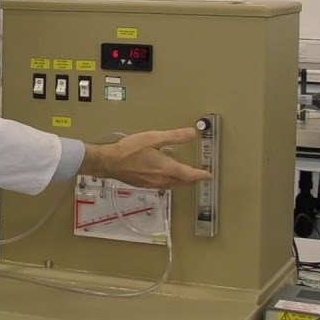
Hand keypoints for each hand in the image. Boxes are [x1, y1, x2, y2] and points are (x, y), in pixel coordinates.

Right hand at [79, 127, 209, 188]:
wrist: (109, 162)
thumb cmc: (130, 150)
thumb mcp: (153, 138)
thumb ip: (174, 137)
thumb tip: (192, 133)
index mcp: (167, 168)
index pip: (190, 174)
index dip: (201, 175)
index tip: (209, 175)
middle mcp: (162, 179)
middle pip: (183, 182)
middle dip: (193, 179)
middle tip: (200, 176)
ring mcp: (153, 184)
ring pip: (173, 185)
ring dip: (182, 182)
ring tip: (186, 177)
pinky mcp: (144, 185)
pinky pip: (163, 185)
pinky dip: (170, 182)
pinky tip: (165, 177)